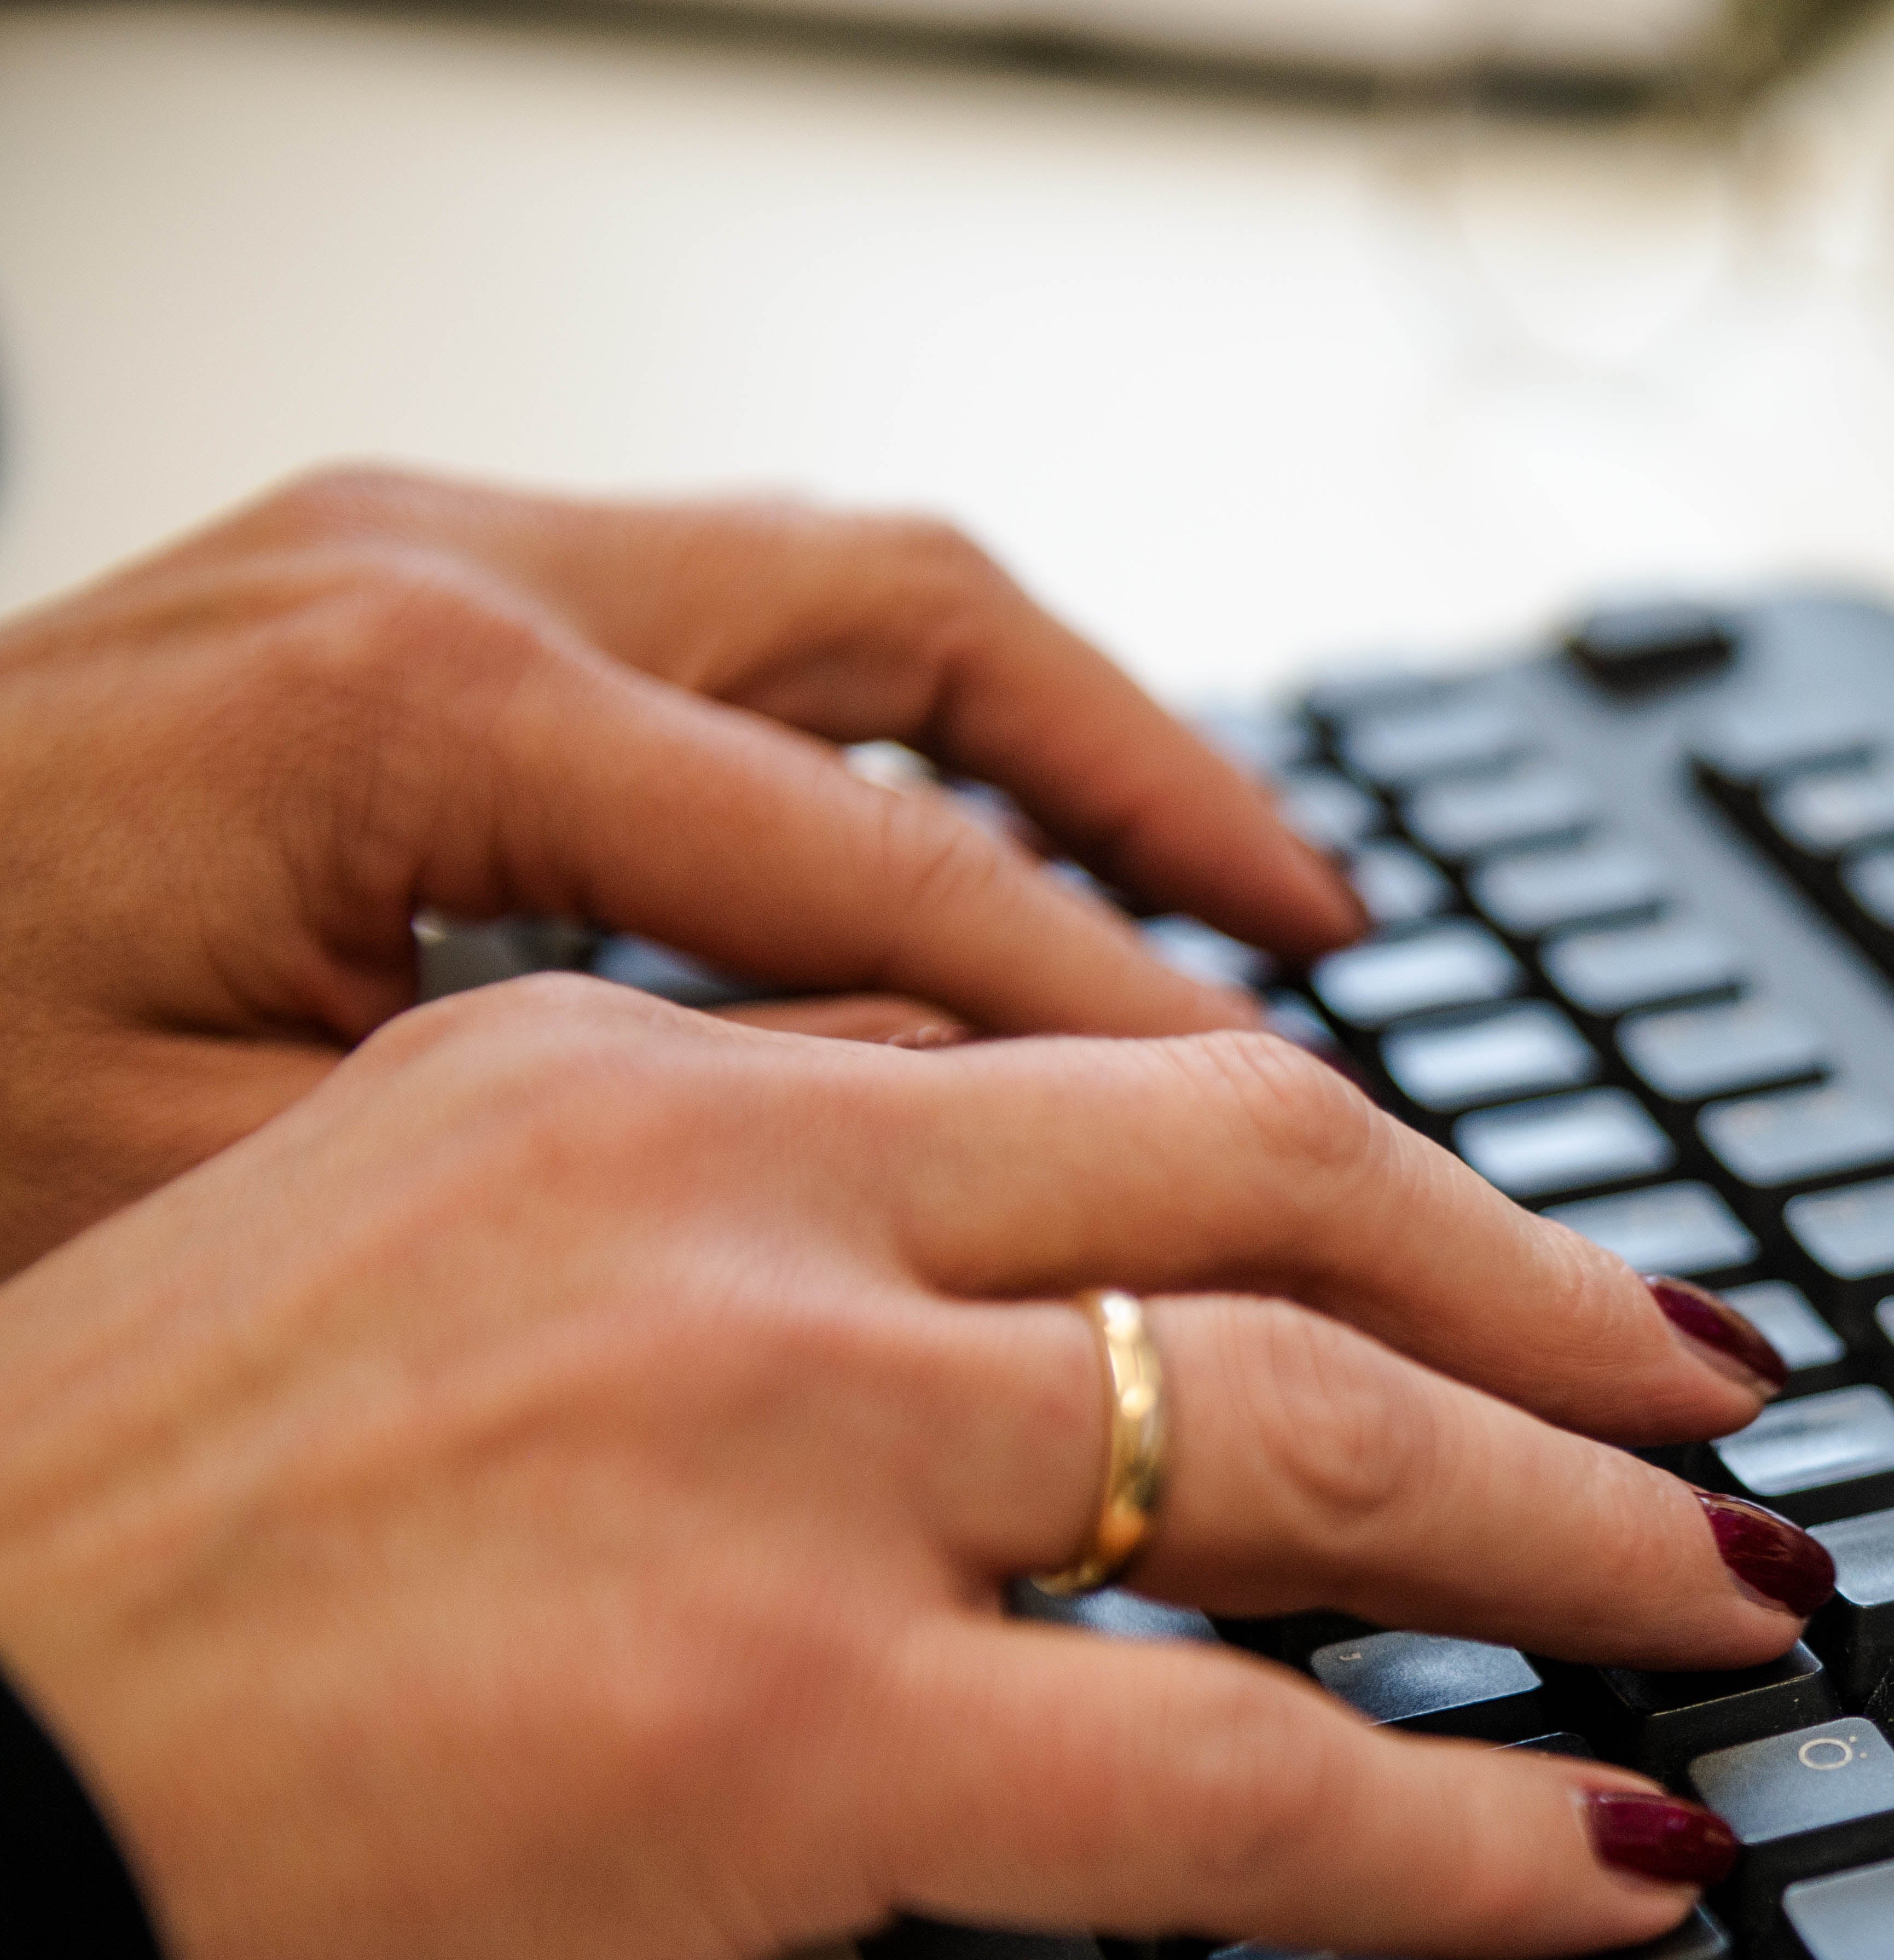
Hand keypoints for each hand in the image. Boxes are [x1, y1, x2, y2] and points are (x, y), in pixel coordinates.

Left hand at [0, 465, 1363, 1275]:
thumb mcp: (280, 1187)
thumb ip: (635, 1138)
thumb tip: (956, 1127)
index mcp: (420, 707)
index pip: (885, 864)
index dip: (1113, 1024)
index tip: (1283, 1143)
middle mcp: (436, 575)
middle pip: (915, 626)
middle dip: (1154, 789)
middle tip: (1333, 943)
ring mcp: (407, 558)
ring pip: (841, 600)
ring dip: (1053, 741)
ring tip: (1222, 896)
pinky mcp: (376, 599)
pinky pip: (722, 636)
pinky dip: (890, 740)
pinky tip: (966, 865)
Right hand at [0, 978, 1824, 1959]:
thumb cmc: (89, 1607)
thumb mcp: (392, 1309)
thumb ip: (692, 1271)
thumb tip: (968, 1325)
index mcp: (606, 1086)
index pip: (1089, 1084)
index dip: (1349, 1177)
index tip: (1486, 1257)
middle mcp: (717, 1210)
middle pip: (1270, 1189)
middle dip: (1539, 1299)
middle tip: (1705, 1390)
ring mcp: (765, 1452)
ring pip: (1307, 1437)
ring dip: (1572, 1526)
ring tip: (1736, 1599)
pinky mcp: (782, 1724)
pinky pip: (1240, 1767)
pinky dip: (1460, 1824)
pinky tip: (1605, 1859)